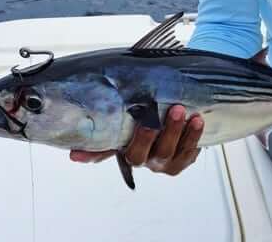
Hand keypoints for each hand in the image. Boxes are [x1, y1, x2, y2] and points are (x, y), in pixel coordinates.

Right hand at [69, 105, 203, 175]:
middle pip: (143, 153)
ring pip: (169, 152)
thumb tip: (74, 149)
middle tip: (168, 110)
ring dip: (179, 132)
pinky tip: (197, 122)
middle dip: (153, 132)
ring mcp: (162, 162)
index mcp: (124, 148)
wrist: (179, 120)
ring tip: (186, 112)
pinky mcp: (181, 161)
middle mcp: (142, 159)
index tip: (77, 152)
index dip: (92, 153)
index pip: (104, 152)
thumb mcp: (132, 119)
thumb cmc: (151, 118)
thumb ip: (112, 125)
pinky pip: (188, 154)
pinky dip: (194, 137)